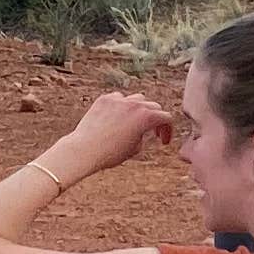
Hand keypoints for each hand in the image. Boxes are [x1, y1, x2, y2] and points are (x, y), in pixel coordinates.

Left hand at [55, 92, 176, 180]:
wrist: (84, 150)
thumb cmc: (111, 154)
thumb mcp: (136, 149)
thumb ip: (144, 135)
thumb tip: (144, 130)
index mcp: (147, 117)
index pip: (166, 118)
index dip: (168, 131)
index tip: (163, 141)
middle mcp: (135, 104)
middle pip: (154, 107)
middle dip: (156, 120)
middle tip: (153, 133)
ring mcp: (119, 100)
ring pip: (137, 99)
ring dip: (140, 110)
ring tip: (135, 123)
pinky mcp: (104, 99)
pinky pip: (119, 99)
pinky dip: (122, 107)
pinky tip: (117, 119)